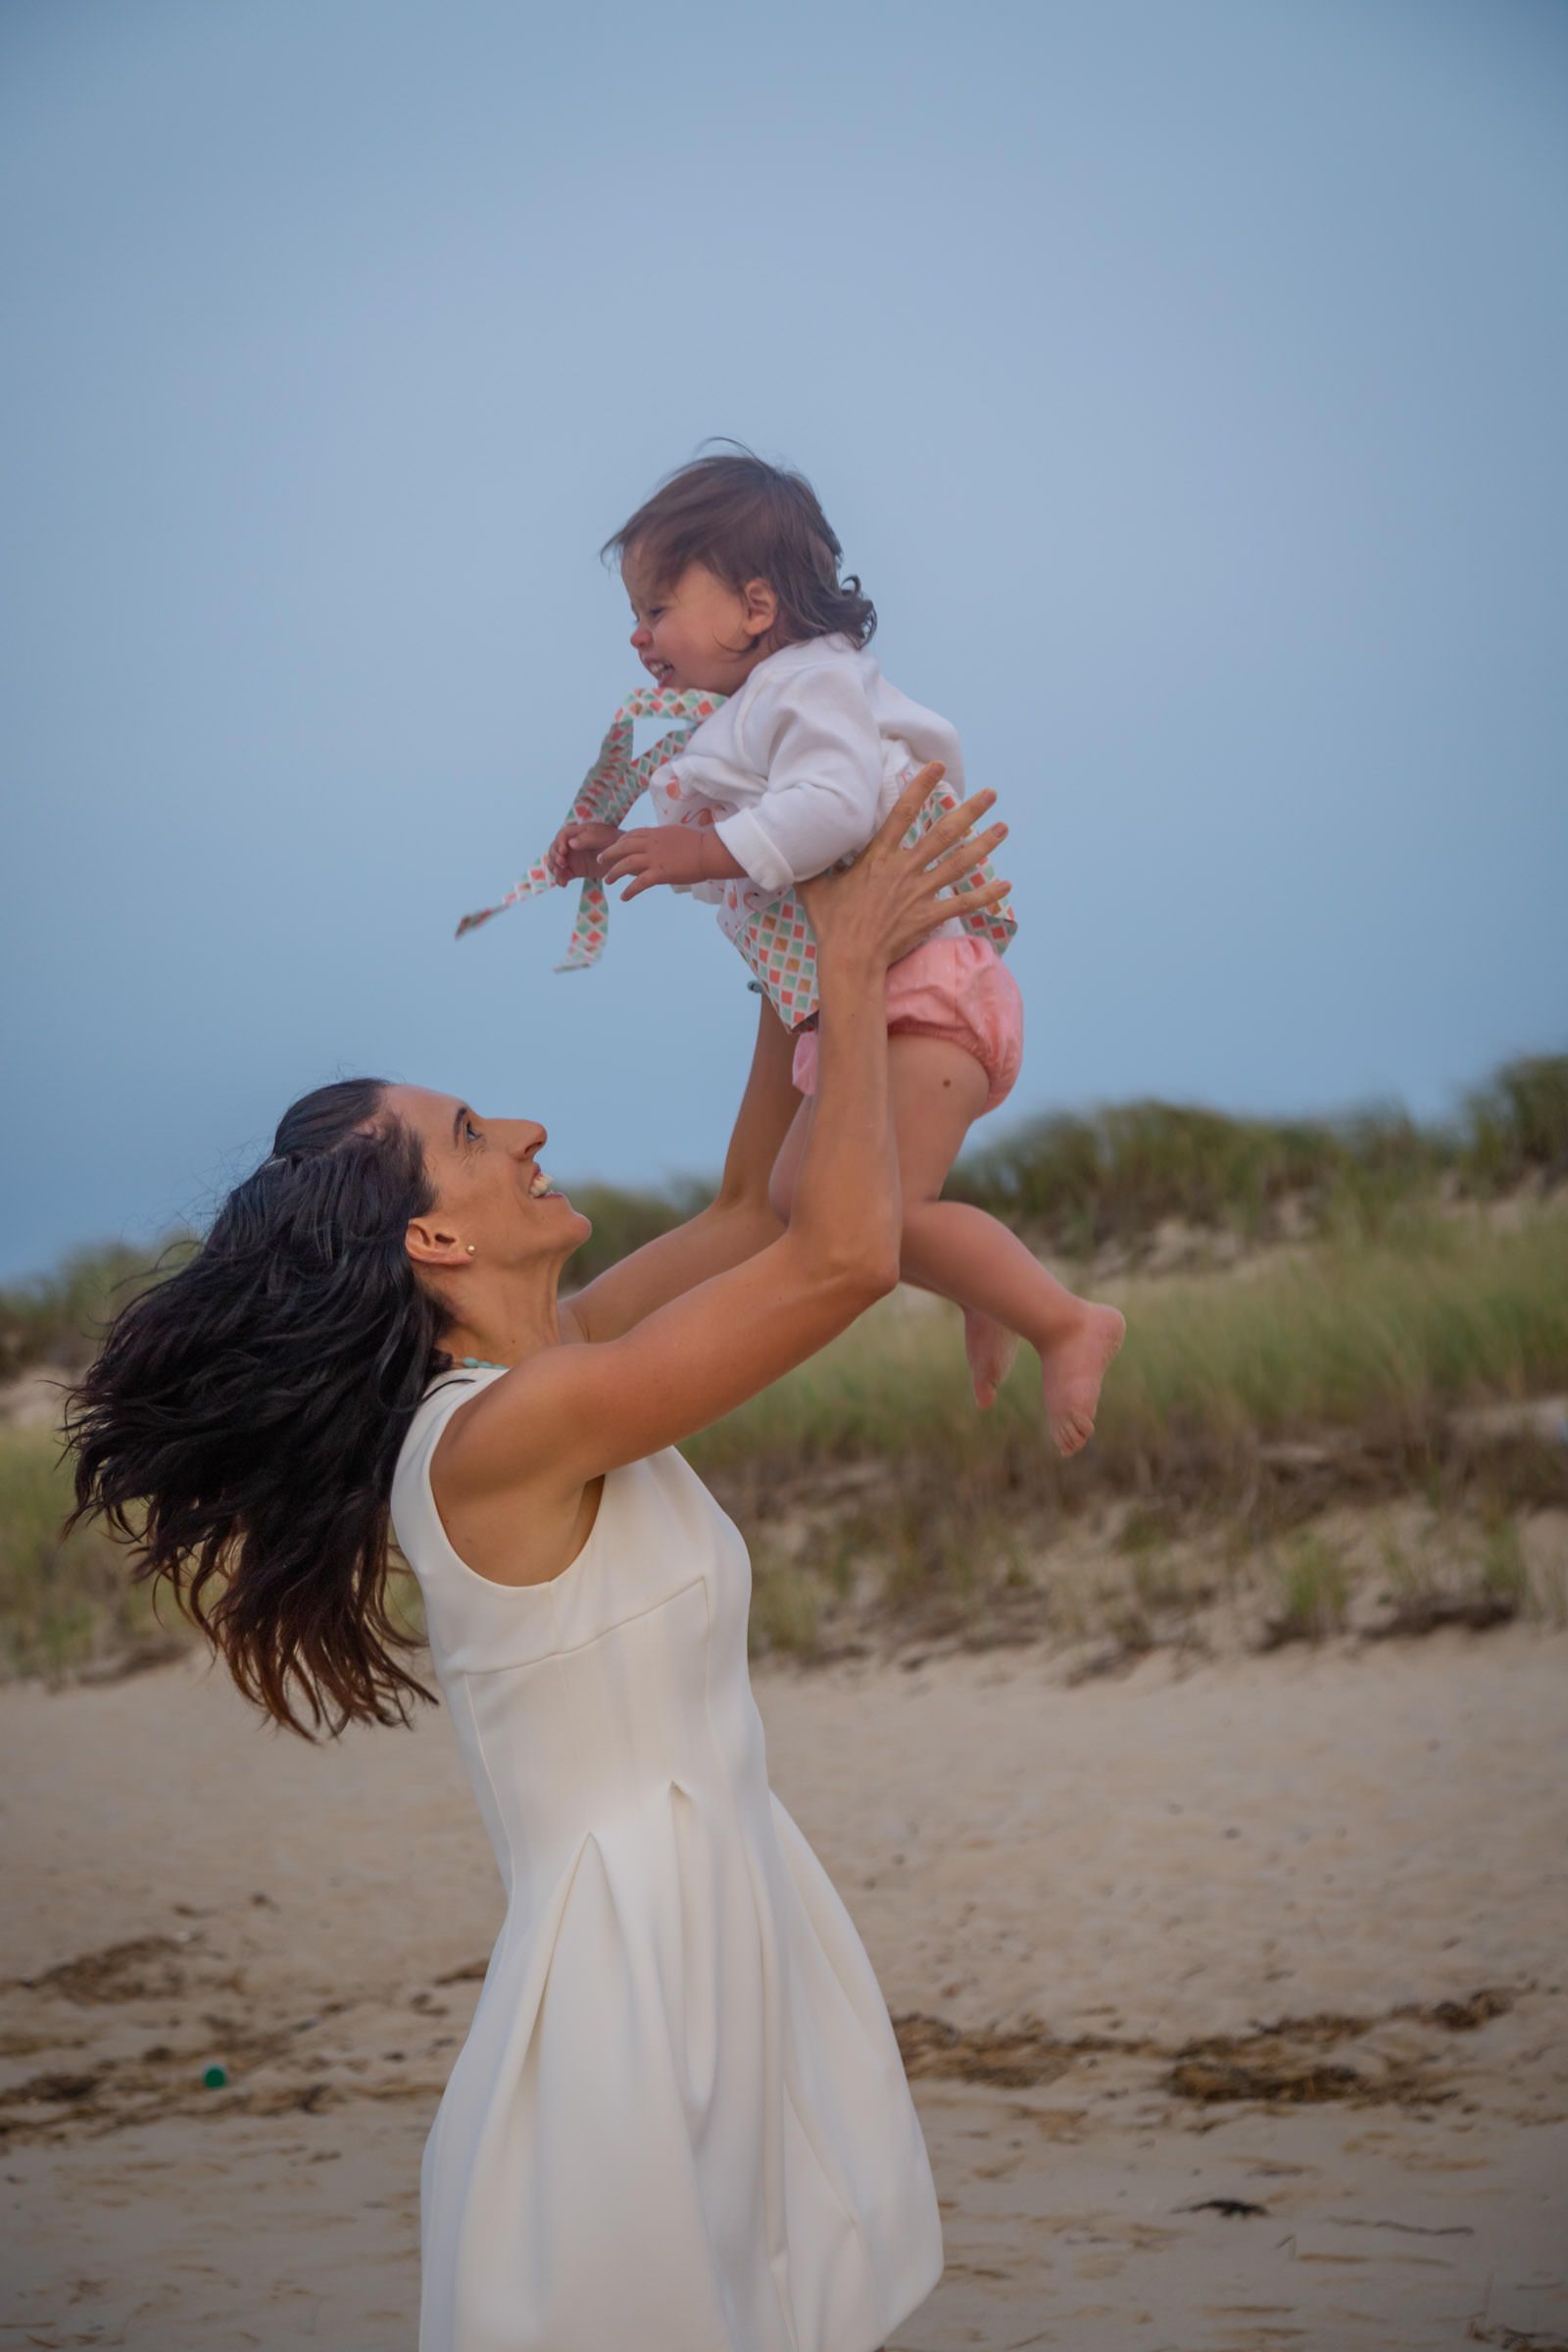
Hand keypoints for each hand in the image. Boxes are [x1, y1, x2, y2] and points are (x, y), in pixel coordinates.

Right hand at [546, 822, 622, 885]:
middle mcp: (572, 844)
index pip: (562, 835)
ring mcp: (573, 858)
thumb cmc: (616, 843)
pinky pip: (563, 874)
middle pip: (555, 848)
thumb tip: (570, 843)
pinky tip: (563, 884)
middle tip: (562, 864)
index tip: (563, 851)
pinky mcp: (576, 870)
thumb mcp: (603, 837)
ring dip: (555, 868)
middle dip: (555, 856)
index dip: (559, 843)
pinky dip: (560, 879)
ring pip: (556, 862)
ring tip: (561, 876)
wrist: (626, 858)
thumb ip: (586, 839)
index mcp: (579, 832)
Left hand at [596, 825, 711, 900]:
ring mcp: (654, 858)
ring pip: (626, 863)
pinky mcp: (660, 873)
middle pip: (623, 846)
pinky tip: (624, 897)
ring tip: (607, 880)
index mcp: (656, 833)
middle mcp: (651, 844)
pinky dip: (629, 890)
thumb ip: (665, 839)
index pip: (632, 835)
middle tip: (599, 860)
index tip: (615, 847)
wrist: (709, 853)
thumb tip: (662, 843)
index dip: (620, 841)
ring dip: (614, 872)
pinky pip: (639, 883)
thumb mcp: (678, 835)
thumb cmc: (700, 845)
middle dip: (608, 853)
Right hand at [797, 764, 1009, 971]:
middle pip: (944, 833)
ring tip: (1003, 827)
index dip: (921, 787)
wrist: (850, 957)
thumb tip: (798, 841)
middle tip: (991, 794)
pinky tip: (1006, 885)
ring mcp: (920, 892)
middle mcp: (905, 868)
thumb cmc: (831, 922)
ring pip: (960, 863)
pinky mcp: (930, 915)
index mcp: (879, 856)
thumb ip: (815, 861)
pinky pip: (964, 903)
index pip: (903, 812)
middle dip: (970, 811)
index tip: (937, 766)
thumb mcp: (815, 884)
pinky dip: (986, 894)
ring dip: (985, 844)